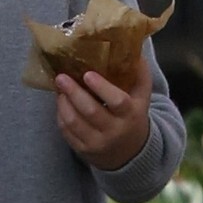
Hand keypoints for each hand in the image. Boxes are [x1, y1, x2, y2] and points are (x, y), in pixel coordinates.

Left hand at [54, 55, 152, 172]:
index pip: (117, 101)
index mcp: (130, 115)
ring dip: (63, 103)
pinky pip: (67, 132)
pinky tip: (61, 102)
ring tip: (59, 88)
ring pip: (74, 123)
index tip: (87, 74)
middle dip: (73, 92)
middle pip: (90, 111)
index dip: (101, 88)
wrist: (130, 154)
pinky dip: (61, 115)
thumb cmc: (134, 117)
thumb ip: (140, 74)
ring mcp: (97, 143)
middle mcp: (114, 131)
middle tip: (61, 77)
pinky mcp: (83, 150)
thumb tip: (134, 48)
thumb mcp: (142, 98)